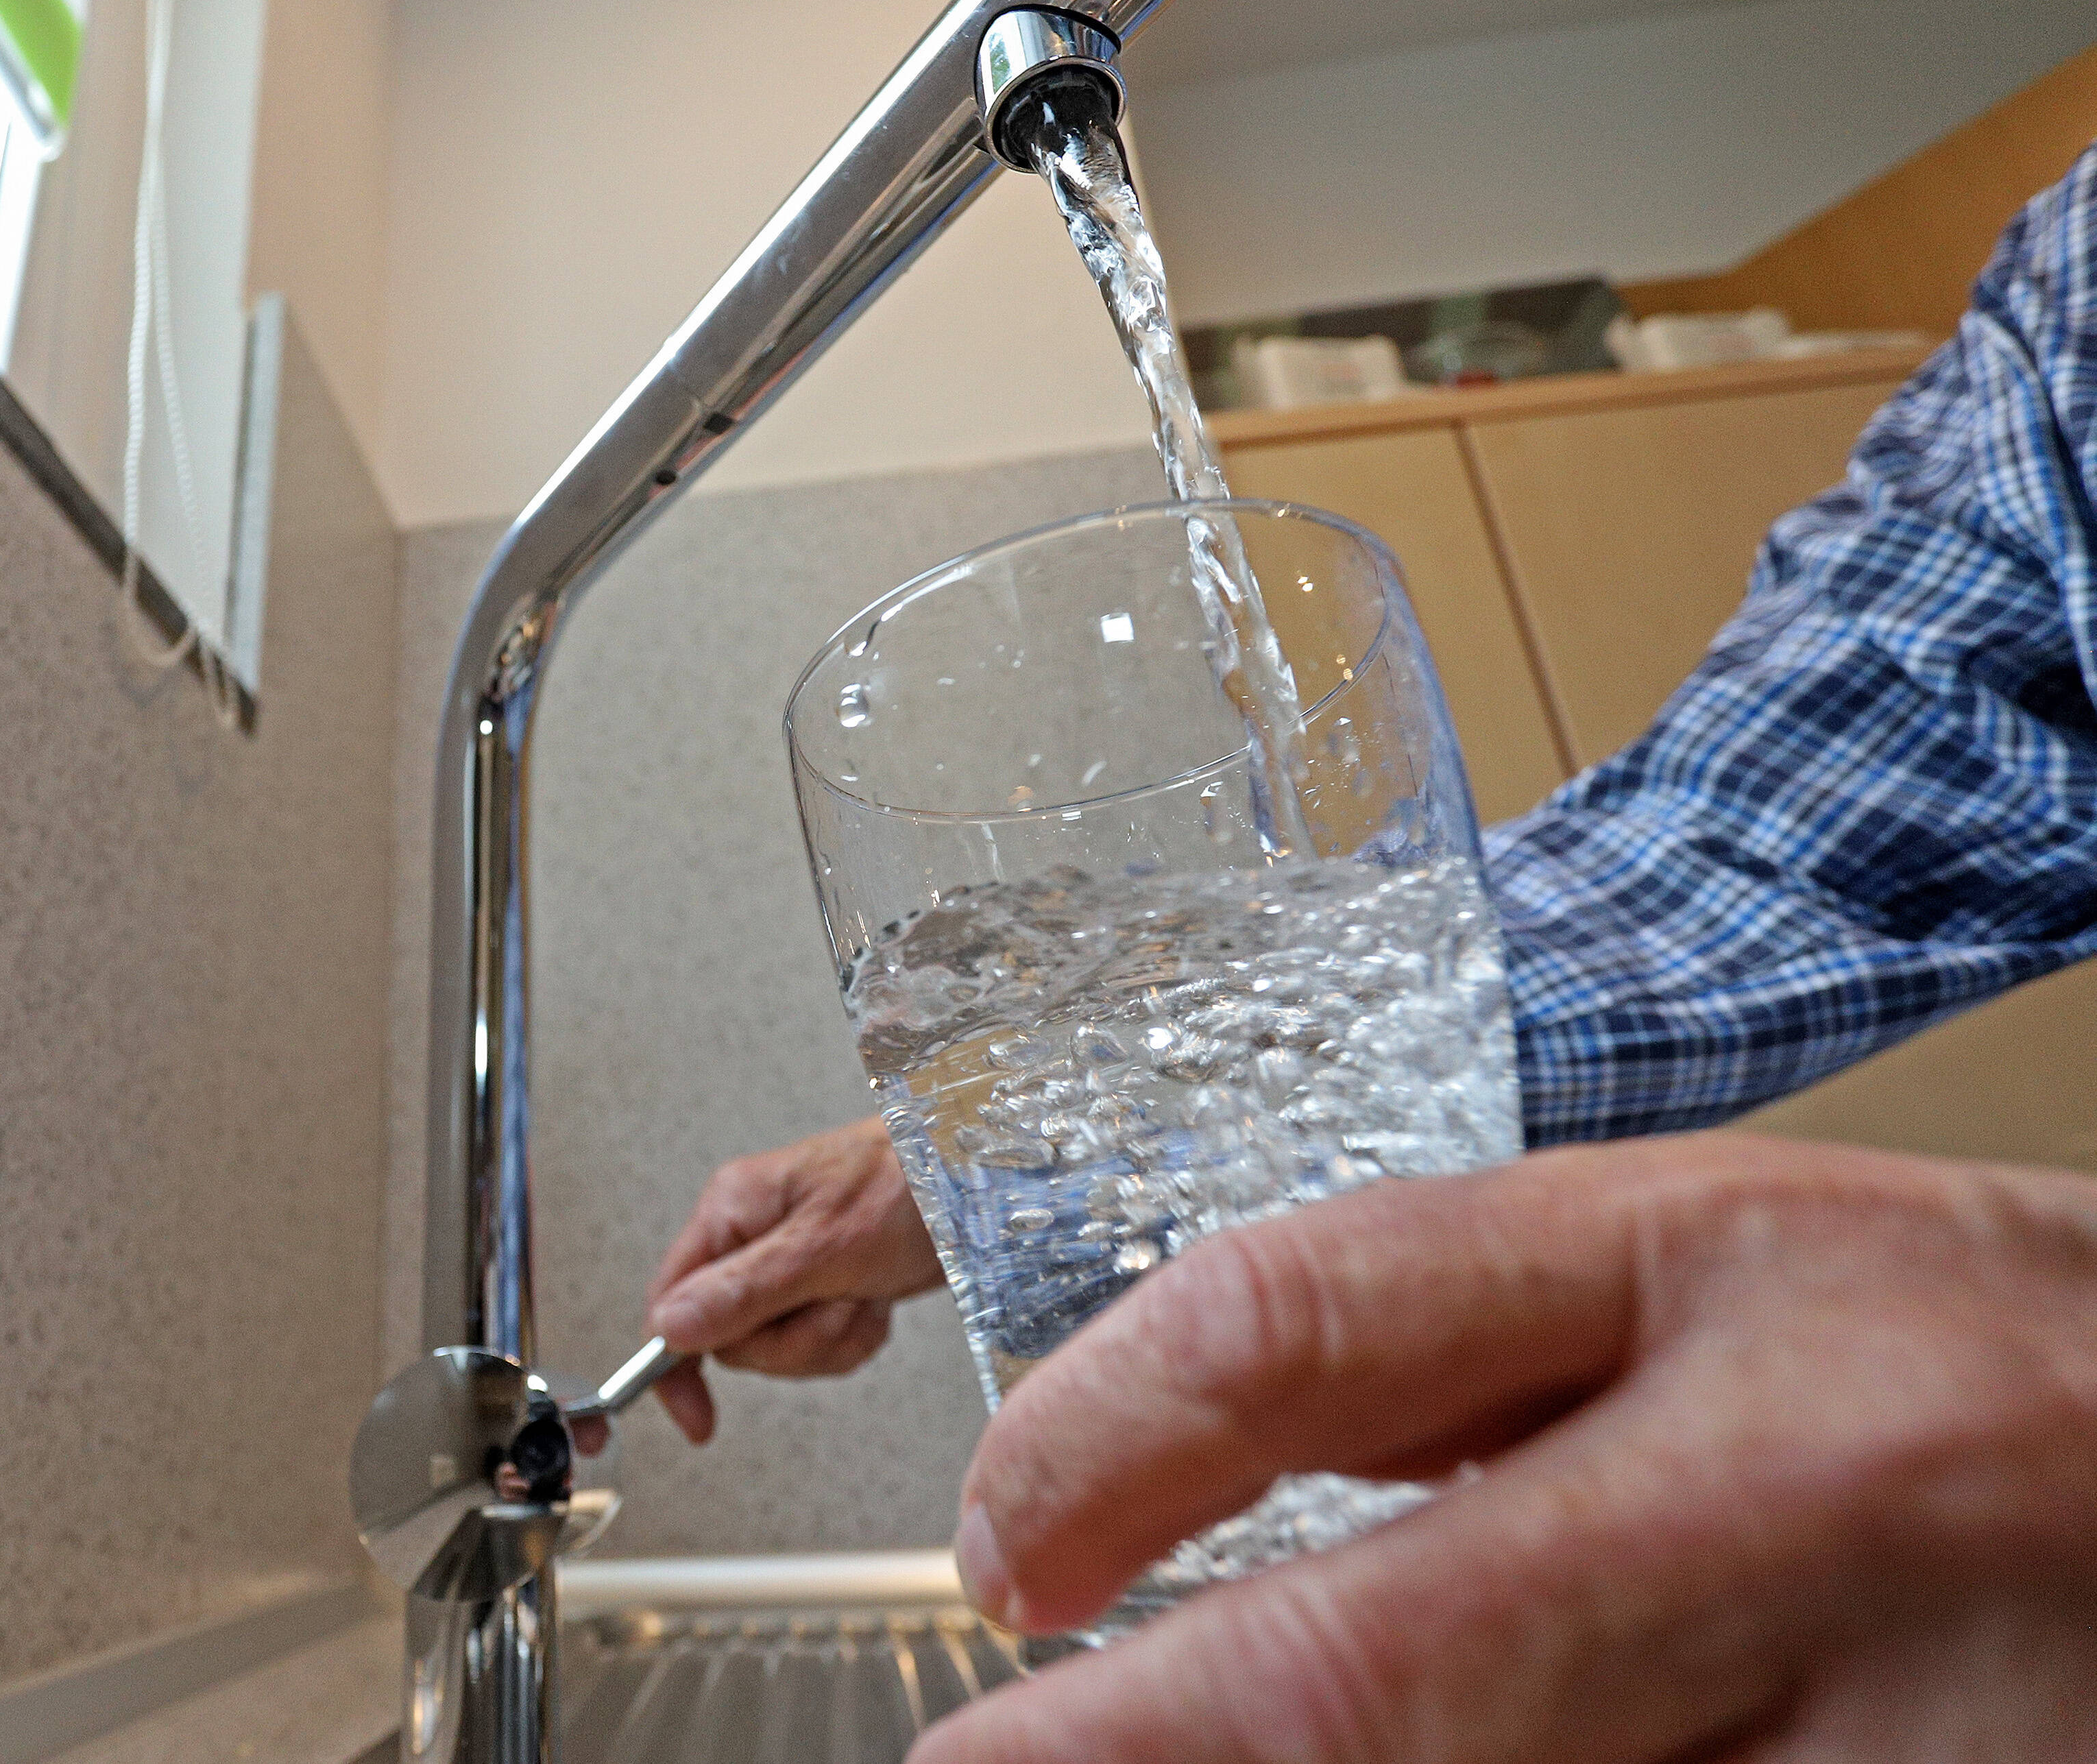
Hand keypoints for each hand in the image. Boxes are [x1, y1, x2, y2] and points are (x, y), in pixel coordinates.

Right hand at [642, 1117, 947, 1442]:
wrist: (975, 1180)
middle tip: (834, 1302)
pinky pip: (820, 1345)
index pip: (670, 1301)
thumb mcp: (825, 1245)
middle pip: (732, 1338)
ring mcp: (787, 1265)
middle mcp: (751, 1238)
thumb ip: (744, 1290)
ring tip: (862, 1293)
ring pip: (779, 1348)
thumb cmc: (907, 1181)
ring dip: (831, 1336)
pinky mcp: (822, 1286)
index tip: (697, 1416)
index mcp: (732, 1211)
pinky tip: (875, 1300)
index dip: (675, 1363)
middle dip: (792, 1339)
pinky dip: (855, 1335)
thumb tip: (671, 1329)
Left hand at [919, 1134, 2096, 1763]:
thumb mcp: (1718, 1278)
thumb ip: (1457, 1372)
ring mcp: (1916, 1738)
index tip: (1002, 1549)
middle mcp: (1805, 1497)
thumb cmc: (1975, 1380)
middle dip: (1130, 1750)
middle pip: (1365, 1672)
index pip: (1298, 1324)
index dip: (1087, 1452)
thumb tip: (1165, 1499)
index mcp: (1715, 1263)